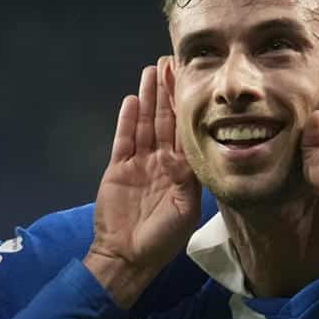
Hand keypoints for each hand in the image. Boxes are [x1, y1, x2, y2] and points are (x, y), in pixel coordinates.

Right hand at [87, 57, 200, 307]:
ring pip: (145, 124)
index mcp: (182, 171)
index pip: (187, 132)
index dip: (189, 106)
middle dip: (168, 92)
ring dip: (149, 98)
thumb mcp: (186, 210)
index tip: (193, 81)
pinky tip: (133, 99)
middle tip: (170, 63)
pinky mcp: (118, 167)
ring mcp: (139, 163)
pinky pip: (124, 138)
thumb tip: (201, 151)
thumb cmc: (161, 239)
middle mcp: (162, 162)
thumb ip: (192, 179)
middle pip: (166, 120)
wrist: (127, 256)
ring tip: (152, 71)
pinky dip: (128, 119)